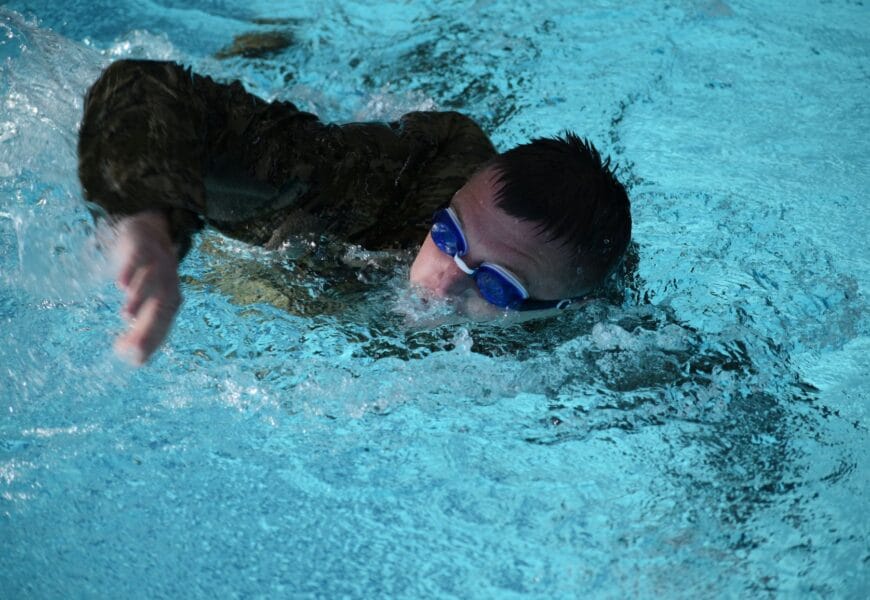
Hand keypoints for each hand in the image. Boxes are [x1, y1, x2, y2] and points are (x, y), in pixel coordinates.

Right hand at [111, 211, 180, 364]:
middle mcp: (168, 281)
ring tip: (126, 315)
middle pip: (162, 305)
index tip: (136, 359)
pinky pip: (140, 257)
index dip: (152, 340)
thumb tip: (133, 360)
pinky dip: (131, 269)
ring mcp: (157, 262)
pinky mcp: (144, 245)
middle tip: (132, 346)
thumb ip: (142, 327)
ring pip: (153, 281)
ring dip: (141, 297)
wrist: (148, 230)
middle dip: (148, 326)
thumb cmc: (147, 274)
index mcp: (171, 297)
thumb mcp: (146, 300)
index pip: (165, 322)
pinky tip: (120, 284)